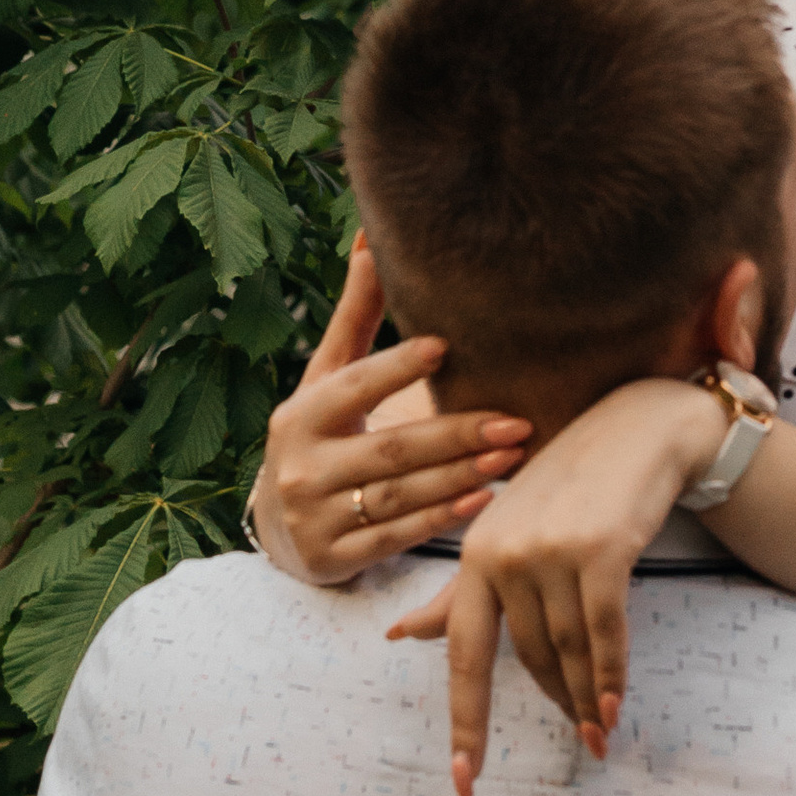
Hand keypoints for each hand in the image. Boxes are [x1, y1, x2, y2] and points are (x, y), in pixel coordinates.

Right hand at [249, 237, 531, 582]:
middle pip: (389, 449)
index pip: (353, 385)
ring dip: (460, 476)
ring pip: (397, 497)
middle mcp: (300, 466)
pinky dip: (441, 520)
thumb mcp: (326, 377)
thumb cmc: (318, 433)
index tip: (445, 346)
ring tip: (513, 455)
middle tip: (516, 420)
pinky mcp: (333, 560)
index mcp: (301, 413)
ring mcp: (315, 518)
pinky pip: (395, 539)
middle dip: (455, 435)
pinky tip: (484, 499)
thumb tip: (372, 235)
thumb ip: (356, 315)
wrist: (278, 527)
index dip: (394, 367)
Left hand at [388, 377, 722, 795]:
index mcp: (474, 554)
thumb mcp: (507, 532)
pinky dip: (610, 675)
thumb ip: (458, 592)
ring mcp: (550, 550)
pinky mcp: (600, 550)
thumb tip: (400, 637)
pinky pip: (605, 632)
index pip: (464, 655)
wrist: (638, 428)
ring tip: (599, 734)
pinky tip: (614, 707)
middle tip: (582, 743)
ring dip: (585, 700)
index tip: (465, 783)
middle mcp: (504, 553)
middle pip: (528, 658)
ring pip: (567, 651)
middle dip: (555, 704)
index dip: (466, 723)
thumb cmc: (568, 485)